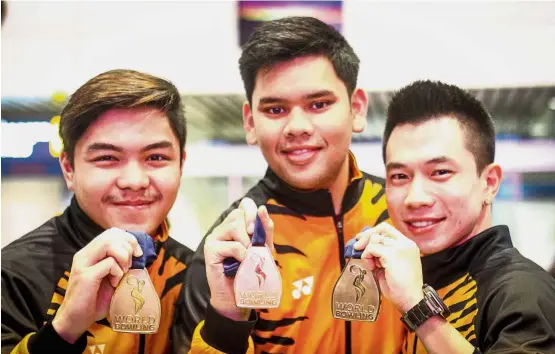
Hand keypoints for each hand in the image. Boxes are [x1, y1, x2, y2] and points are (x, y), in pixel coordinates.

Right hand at [52, 228, 142, 342]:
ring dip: (123, 257)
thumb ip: (120, 263)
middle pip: (111, 234)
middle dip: (128, 247)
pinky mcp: (85, 276)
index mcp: (90, 252)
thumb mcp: (112, 277)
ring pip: (109, 244)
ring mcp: (83, 264)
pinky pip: (109, 263)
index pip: (112, 232)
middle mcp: (84, 254)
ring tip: (122, 272)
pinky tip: (115, 283)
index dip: (129, 239)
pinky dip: (118, 272)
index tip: (138, 254)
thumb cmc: (95, 300)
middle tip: (129, 265)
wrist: (76, 320)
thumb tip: (140, 254)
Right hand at [204, 197, 273, 320]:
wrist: (238, 297)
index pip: (244, 205)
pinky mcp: (210, 250)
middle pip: (239, 214)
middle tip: (254, 246)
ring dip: (247, 242)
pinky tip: (241, 264)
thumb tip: (262, 209)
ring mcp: (214, 238)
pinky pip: (232, 245)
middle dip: (252, 229)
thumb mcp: (263, 248)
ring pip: (235, 226)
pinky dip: (242, 255)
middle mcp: (223, 228)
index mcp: (235, 225)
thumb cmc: (250, 272)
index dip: (251, 211)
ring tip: (247, 257)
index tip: (256, 228)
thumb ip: (265, 230)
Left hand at [354, 222, 423, 312]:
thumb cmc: (400, 288)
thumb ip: (379, 254)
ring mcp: (400, 247)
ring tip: (372, 265)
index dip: (373, 232)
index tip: (362, 239)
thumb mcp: (388, 265)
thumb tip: (362, 245)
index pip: (388, 229)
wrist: (410, 300)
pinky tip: (372, 268)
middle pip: (381, 229)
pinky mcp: (392, 254)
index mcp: (407, 245)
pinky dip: (367, 257)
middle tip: (357, 247)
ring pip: (375, 239)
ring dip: (368, 251)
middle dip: (366, 236)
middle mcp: (406, 243)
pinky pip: (372, 248)